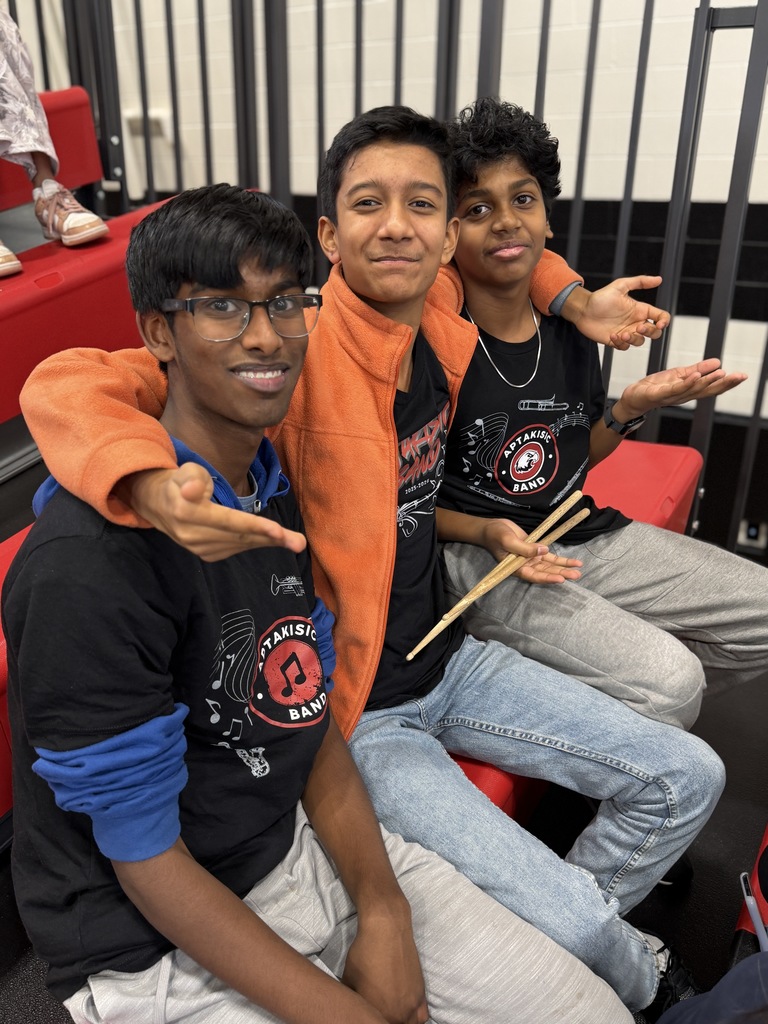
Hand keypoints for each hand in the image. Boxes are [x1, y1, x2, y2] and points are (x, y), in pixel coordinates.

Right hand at [122, 462, 306, 560]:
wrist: (157, 504)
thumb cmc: (180, 481)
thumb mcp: (184, 471)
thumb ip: (192, 478)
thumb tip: (193, 490)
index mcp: (188, 513)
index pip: (228, 521)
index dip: (254, 525)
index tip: (277, 531)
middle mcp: (194, 536)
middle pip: (239, 536)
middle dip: (272, 539)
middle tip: (299, 542)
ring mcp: (199, 548)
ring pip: (240, 544)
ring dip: (268, 543)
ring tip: (295, 541)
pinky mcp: (206, 555)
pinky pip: (236, 548)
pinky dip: (256, 543)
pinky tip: (273, 539)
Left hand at [342, 912, 428, 1023]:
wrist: (386, 929)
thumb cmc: (364, 953)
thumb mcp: (348, 981)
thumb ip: (354, 1001)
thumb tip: (354, 1005)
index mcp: (380, 1014)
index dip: (369, 1019)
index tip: (366, 1014)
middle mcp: (399, 1014)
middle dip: (385, 1021)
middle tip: (378, 1011)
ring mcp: (413, 1004)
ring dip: (402, 1021)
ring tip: (392, 1013)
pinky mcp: (421, 992)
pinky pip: (421, 1014)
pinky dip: (414, 1015)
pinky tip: (404, 1007)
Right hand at [482, 520, 581, 583]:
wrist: (492, 528)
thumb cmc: (495, 536)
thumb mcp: (508, 540)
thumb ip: (524, 547)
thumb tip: (543, 550)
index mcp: (516, 568)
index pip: (534, 576)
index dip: (547, 578)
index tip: (560, 579)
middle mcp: (526, 565)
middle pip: (546, 572)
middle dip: (561, 574)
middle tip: (575, 576)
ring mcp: (531, 558)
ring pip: (550, 566)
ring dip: (564, 567)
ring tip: (578, 570)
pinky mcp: (535, 550)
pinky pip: (550, 557)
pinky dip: (561, 559)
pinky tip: (574, 562)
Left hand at [563, 275, 670, 348]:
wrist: (583, 310)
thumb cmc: (600, 297)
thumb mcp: (620, 286)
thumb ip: (640, 282)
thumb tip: (659, 279)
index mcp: (640, 310)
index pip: (660, 316)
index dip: (664, 321)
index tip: (660, 323)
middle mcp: (635, 322)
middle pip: (654, 332)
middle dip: (650, 332)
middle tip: (638, 327)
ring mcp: (626, 332)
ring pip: (640, 342)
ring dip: (634, 339)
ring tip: (622, 334)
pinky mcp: (616, 341)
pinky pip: (625, 347)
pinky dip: (621, 344)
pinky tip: (612, 336)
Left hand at [616, 358, 747, 419]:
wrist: (633, 399)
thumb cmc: (656, 387)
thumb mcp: (678, 375)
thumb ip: (697, 369)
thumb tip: (718, 362)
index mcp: (690, 391)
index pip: (712, 387)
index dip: (728, 383)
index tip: (743, 376)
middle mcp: (684, 396)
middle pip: (707, 391)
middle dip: (724, 384)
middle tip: (740, 376)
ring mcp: (672, 397)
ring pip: (693, 389)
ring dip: (708, 381)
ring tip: (721, 373)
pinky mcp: (659, 395)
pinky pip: (674, 389)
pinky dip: (685, 383)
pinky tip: (695, 376)